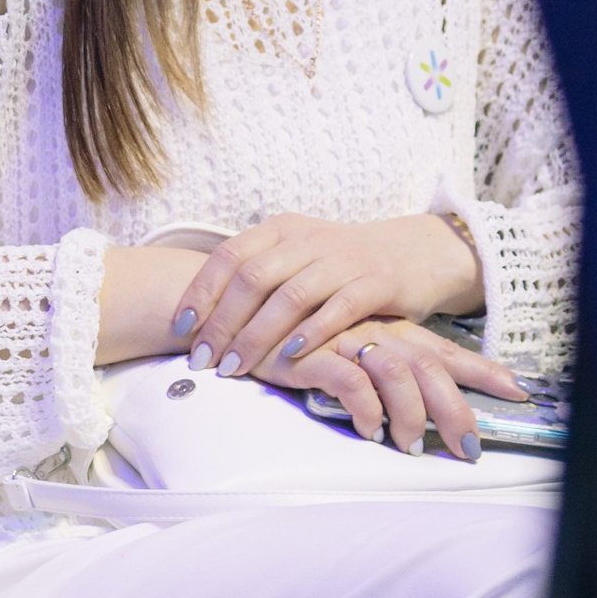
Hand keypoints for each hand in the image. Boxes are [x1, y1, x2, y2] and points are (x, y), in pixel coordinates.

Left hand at [170, 212, 484, 383]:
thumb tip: (200, 313)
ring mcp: (344, 258)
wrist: (416, 252)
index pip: (229, 256)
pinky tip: (289, 356)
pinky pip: (339, 307)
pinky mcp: (377, 281)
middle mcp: (309, 239)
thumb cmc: (343, 265)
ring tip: (235, 367)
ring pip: (290, 296)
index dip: (201, 291)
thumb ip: (256, 276)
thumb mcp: (296, 257)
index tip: (180, 328)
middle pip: (254, 279)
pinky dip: (311, 332)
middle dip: (222, 323)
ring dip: (257, 335)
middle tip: (203, 360)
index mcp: (282, 230)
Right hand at [277, 317, 525, 459]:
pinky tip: (371, 430)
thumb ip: (385, 374)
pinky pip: (350, 380)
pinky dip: (366, 408)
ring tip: (412, 447)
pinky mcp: (312, 354)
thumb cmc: (301, 343)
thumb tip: (419, 413)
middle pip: (431, 366)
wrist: (241, 320)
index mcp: (391, 331)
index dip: (483, 370)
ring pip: (397, 374)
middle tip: (468, 448)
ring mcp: (346, 340)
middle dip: (456, 409)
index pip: (446, 351)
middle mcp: (376, 332)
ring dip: (410, 415)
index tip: (519, 391)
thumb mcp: (351, 354)